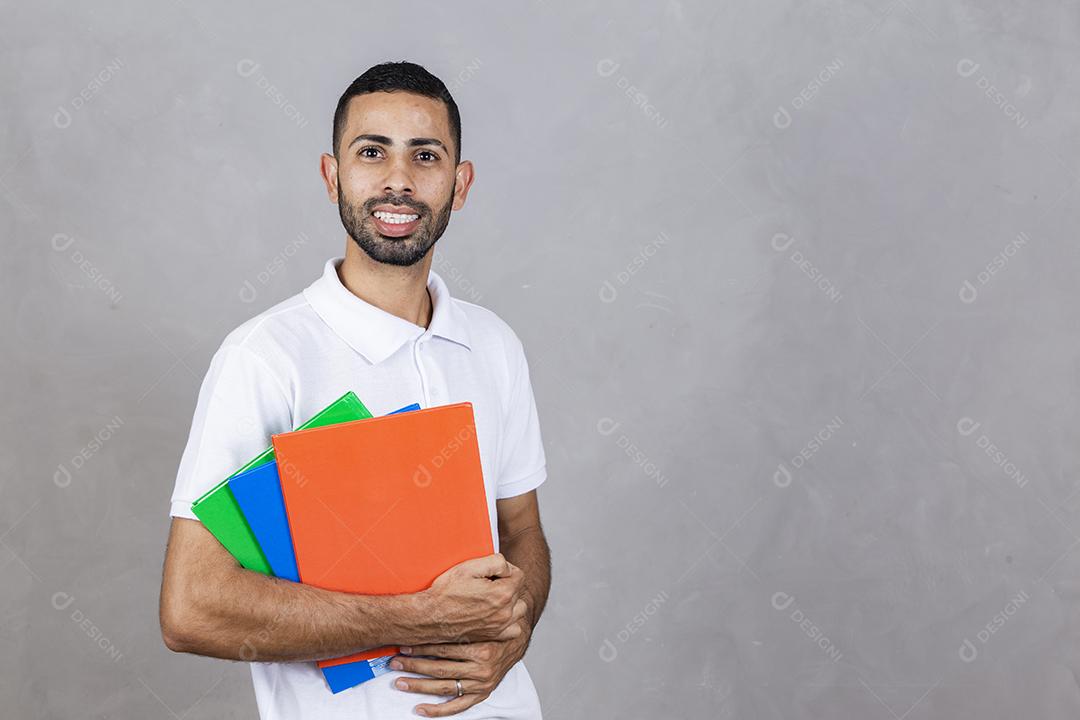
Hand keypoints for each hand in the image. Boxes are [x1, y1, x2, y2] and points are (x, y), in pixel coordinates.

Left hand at [389, 614, 532, 716]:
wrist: (516, 639)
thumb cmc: (494, 625)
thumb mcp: (483, 615)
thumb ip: (461, 615)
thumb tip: (431, 607)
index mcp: (482, 648)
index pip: (444, 649)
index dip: (421, 646)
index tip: (404, 644)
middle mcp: (482, 668)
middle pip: (440, 669)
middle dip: (414, 665)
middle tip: (395, 662)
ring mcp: (481, 684)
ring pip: (445, 687)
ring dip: (419, 685)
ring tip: (400, 682)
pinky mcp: (482, 694)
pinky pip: (458, 706)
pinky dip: (438, 709)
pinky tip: (421, 708)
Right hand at [416, 554, 527, 643]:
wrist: (429, 617)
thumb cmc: (445, 593)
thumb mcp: (469, 567)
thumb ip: (496, 562)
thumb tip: (507, 567)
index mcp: (502, 593)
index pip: (519, 575)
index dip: (505, 570)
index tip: (490, 572)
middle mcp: (505, 612)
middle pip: (519, 591)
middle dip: (506, 584)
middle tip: (487, 584)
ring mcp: (500, 626)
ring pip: (519, 610)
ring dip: (510, 602)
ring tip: (492, 598)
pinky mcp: (493, 636)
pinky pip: (513, 629)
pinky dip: (508, 621)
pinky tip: (494, 614)